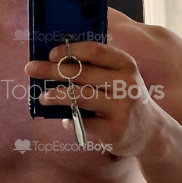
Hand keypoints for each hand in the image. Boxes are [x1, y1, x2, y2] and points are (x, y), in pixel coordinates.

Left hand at [25, 40, 164, 157]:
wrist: (150, 132)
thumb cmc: (125, 99)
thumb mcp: (120, 78)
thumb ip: (96, 69)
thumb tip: (54, 62)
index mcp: (126, 65)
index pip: (95, 51)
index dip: (70, 50)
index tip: (51, 53)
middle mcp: (126, 84)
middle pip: (82, 73)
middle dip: (51, 70)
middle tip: (31, 69)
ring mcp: (122, 107)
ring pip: (80, 96)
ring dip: (56, 95)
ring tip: (43, 96)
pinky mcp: (115, 130)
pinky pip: (83, 122)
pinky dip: (70, 119)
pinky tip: (64, 117)